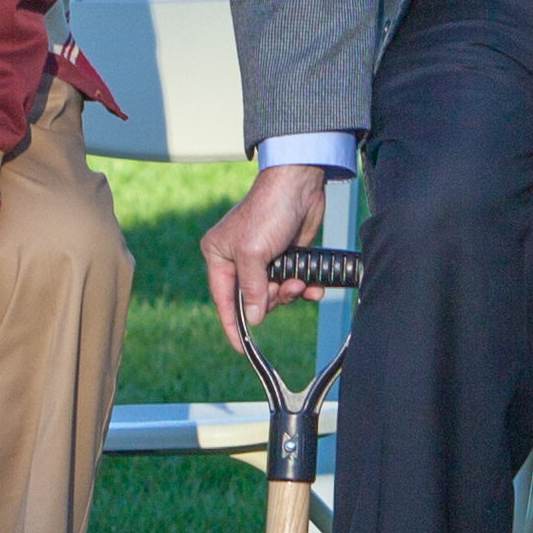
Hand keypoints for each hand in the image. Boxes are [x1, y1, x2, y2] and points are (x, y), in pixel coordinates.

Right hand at [201, 162, 341, 357]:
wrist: (300, 184)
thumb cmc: (268, 211)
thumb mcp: (254, 253)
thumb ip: (252, 289)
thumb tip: (253, 318)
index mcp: (219, 255)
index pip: (223, 298)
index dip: (232, 324)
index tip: (241, 348)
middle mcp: (238, 259)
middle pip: (253, 299)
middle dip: (272, 299)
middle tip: (287, 287)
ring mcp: (263, 259)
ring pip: (275, 294)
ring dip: (290, 292)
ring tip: (301, 281)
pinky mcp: (285, 256)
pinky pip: (292, 283)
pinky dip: (303, 287)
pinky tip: (313, 285)